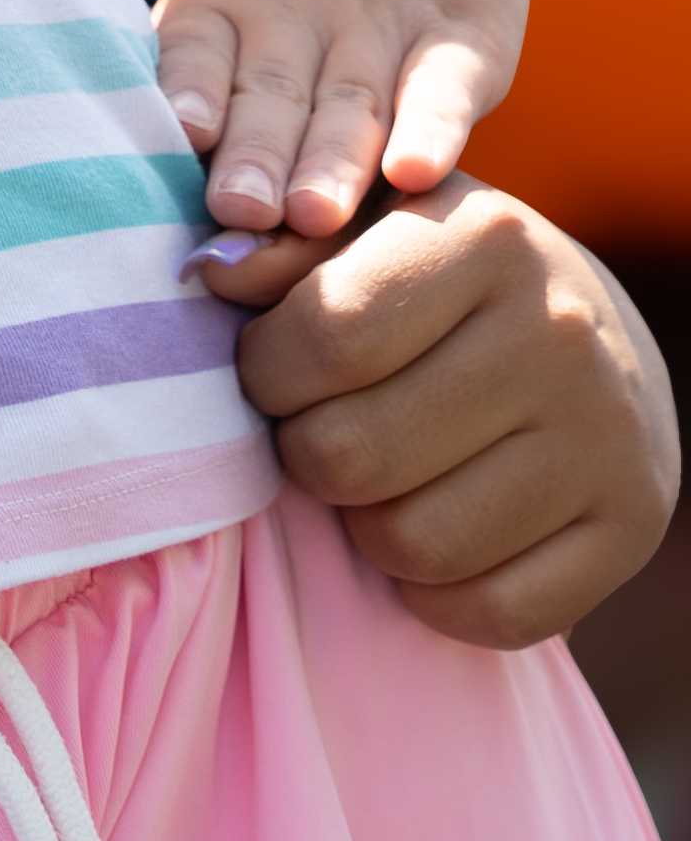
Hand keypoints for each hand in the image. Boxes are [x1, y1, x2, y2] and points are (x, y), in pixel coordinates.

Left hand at [157, 0, 534, 235]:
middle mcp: (299, 17)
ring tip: (309, 216)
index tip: (171, 144)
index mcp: (225, 8)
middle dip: (254, 158)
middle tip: (236, 213)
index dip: (185, 97)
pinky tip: (417, 172)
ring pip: (353, 100)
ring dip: (330, 160)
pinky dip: (435, 126)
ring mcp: (386, 22)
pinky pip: (446, 84)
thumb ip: (200, 76)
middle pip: (272, 92)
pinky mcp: (469, 31)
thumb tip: (132, 187)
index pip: (196, 56)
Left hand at [211, 181, 677, 644]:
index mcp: (488, 239)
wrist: (596, 340)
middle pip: (350, 457)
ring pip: (413, 546)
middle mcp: (561, 334)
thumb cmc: (437, 282)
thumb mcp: (365, 227)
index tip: (278, 375)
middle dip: (307, 456)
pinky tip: (438, 533)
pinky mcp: (631, 527)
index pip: (322, 340)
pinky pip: (492, 613)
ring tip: (382, 481)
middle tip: (326, 433)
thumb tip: (210, 274)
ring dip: (366, 530)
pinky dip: (440, 598)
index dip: (266, 374)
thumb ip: (281, 244)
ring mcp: (608, 437)